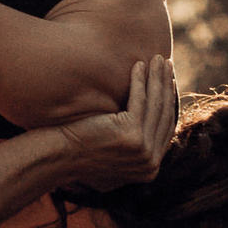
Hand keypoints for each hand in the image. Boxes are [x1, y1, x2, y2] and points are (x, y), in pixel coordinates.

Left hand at [55, 57, 178, 190]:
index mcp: (149, 169)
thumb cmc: (81, 151)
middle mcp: (150, 163)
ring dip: (158, 78)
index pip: (165, 128)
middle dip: (166, 85)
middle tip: (167, 64)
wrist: (59, 155)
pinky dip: (140, 79)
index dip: (168, 102)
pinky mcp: (132, 135)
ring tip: (158, 59)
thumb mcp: (115, 155)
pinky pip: (140, 99)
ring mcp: (143, 150)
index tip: (168, 81)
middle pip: (164, 114)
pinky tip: (138, 64)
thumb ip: (134, 149)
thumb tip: (147, 131)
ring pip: (155, 104)